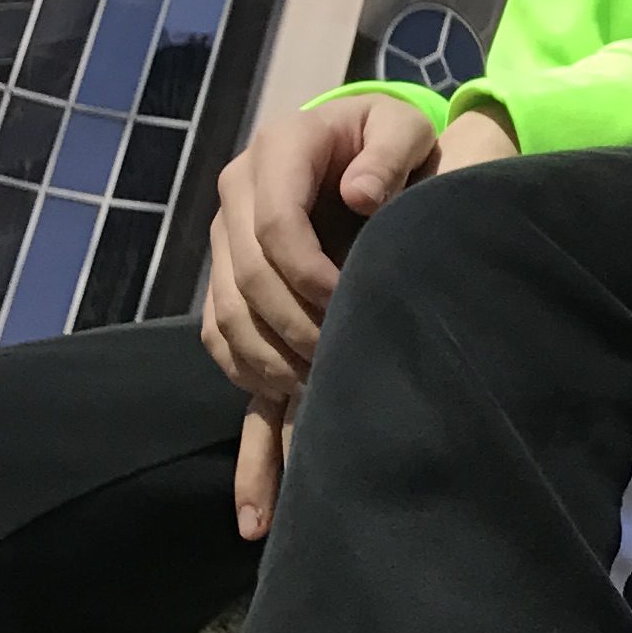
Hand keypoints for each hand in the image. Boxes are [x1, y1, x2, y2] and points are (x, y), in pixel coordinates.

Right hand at [207, 94, 516, 536]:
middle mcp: (237, 201)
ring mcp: (228, 252)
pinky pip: (227, 358)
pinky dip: (249, 417)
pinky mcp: (236, 298)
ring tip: (317, 414)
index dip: (310, 275)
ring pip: (230, 329)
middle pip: (247, 285)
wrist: (372, 150)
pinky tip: (261, 503)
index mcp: (276, 154)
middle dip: (296, 332)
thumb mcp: (404, 129)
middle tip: (343, 368)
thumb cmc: (399, 140)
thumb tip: (361, 195)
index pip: (274, 228)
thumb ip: (390, 153)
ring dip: (271, 372)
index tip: (355, 303)